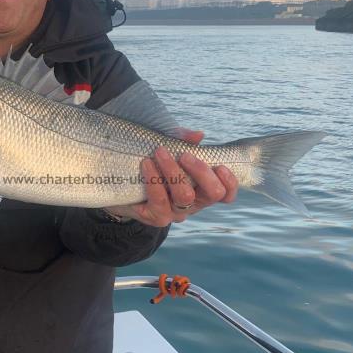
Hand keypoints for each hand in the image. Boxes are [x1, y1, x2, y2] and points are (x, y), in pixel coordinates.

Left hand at [105, 129, 237, 227]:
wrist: (122, 186)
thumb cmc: (153, 165)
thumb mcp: (169, 149)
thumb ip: (183, 141)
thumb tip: (198, 135)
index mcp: (202, 189)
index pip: (226, 194)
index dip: (230, 183)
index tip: (220, 166)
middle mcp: (194, 204)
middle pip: (212, 194)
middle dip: (202, 171)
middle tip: (185, 155)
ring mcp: (176, 213)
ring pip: (184, 196)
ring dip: (173, 171)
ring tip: (159, 152)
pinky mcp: (157, 217)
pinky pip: (160, 201)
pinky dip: (154, 179)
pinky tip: (146, 164)